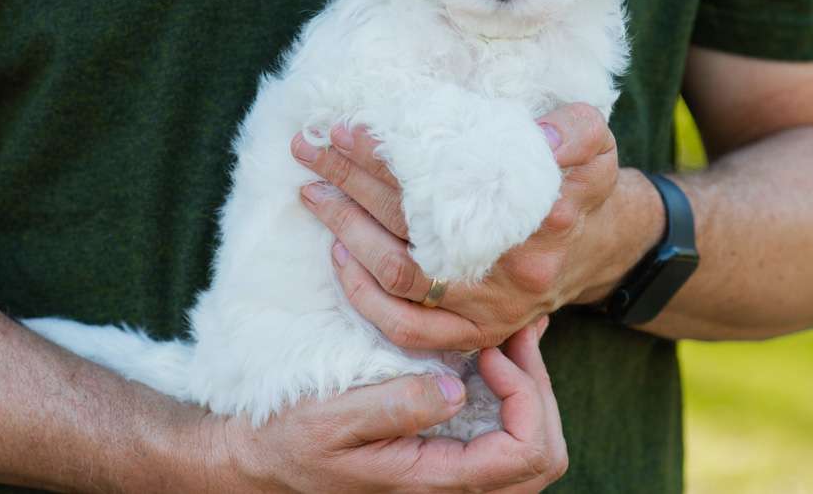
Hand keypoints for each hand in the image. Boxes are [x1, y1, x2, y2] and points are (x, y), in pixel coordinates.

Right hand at [204, 321, 566, 492]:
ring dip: (532, 387)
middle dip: (540, 389)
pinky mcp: (449, 451)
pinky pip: (507, 432)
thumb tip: (457, 390)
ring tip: (511, 334)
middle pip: (543, 455)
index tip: (490, 351)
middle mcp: (454, 482)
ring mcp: (455, 469)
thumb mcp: (333, 419)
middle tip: (512, 335)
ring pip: (533, 447)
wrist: (269, 458)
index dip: (524, 396)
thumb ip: (394, 408)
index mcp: (434, 478)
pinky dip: (516, 387)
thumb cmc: (295, 439)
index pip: (523, 453)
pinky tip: (500, 346)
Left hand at [292, 103, 664, 350]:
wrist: (597, 246)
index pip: (446, 179)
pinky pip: (409, 329)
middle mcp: (515, 265)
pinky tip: (338, 256)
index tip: (347, 130)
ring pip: (402, 274)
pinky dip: (365, 297)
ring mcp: (492, 306)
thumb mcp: (595, 142)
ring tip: (314, 191)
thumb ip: (574, 130)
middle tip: (311, 149)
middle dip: (352, 180)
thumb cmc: (577, 182)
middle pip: (413, 220)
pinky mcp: (477, 333)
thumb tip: (542, 137)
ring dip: (348, 231)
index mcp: (543, 212)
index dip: (389, 155)